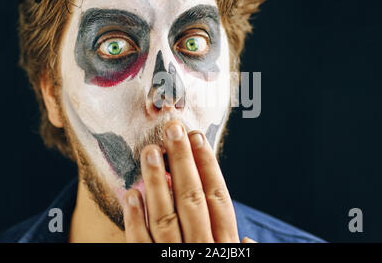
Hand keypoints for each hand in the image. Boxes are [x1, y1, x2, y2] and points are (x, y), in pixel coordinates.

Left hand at [121, 120, 255, 242]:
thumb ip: (240, 252)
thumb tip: (249, 239)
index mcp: (224, 245)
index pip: (218, 198)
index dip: (208, 166)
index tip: (197, 138)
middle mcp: (201, 248)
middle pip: (191, 199)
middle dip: (182, 162)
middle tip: (173, 131)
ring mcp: (174, 257)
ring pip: (165, 217)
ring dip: (156, 182)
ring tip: (149, 151)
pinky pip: (141, 243)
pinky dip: (135, 219)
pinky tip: (132, 194)